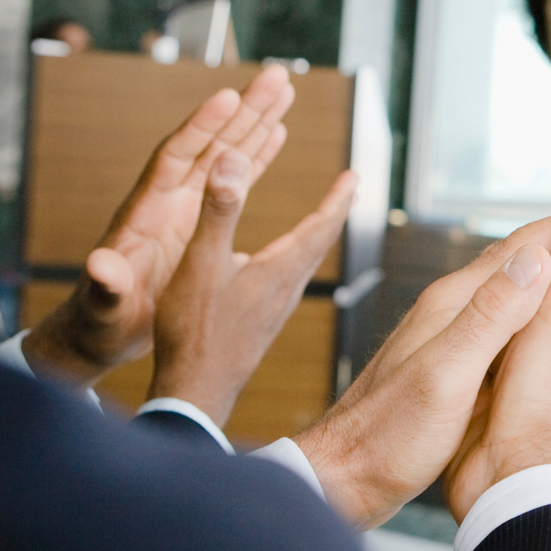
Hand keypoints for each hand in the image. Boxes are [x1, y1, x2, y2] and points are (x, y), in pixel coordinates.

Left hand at [23, 65, 295, 386]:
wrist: (103, 329)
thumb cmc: (101, 320)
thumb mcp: (105, 305)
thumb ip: (105, 285)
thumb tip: (100, 266)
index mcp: (146, 213)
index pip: (175, 159)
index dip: (200, 129)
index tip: (228, 97)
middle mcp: (167, 200)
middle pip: (208, 143)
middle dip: (242, 109)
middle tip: (275, 77)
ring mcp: (183, 207)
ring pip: (225, 153)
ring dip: (255, 121)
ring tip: (284, 91)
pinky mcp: (198, 219)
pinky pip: (232, 177)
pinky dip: (256, 154)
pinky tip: (277, 134)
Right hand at [148, 150, 355, 427]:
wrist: (195, 391)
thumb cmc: (195, 330)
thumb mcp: (201, 261)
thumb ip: (218, 210)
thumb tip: (231, 159)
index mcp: (280, 270)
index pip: (321, 226)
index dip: (339, 198)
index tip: (356, 175)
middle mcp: (286, 289)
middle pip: (319, 242)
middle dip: (334, 211)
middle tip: (349, 189)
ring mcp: (274, 308)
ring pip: (303, 262)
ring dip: (315, 234)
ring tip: (321, 219)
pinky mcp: (260, 322)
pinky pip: (285, 279)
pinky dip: (291, 257)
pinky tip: (276, 265)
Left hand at [293, 181, 550, 528]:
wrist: (338, 477)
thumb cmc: (387, 438)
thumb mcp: (446, 377)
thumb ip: (489, 318)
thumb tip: (535, 260)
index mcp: (453, 306)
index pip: (522, 248)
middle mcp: (448, 310)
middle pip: (516, 258)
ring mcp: (444, 334)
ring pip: (509, 286)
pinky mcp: (443, 361)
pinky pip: (499, 317)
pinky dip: (531, 303)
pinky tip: (540, 317)